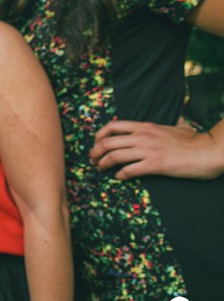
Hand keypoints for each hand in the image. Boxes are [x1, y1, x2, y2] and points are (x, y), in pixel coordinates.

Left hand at [90, 119, 223, 179]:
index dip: (99, 136)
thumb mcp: (175, 127)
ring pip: (114, 156)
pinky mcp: (155, 165)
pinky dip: (120, 175)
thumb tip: (167, 122)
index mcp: (144, 126)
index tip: (96, 144)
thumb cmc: (193, 141)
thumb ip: (164, 125)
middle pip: (107, 142)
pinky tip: (118, 178)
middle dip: (95, 152)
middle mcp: (142, 136)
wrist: (208, 150)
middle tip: (93, 160)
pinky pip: (129, 170)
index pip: (112, 126)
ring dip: (103, 164)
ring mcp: (148, 150)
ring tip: (100, 169)